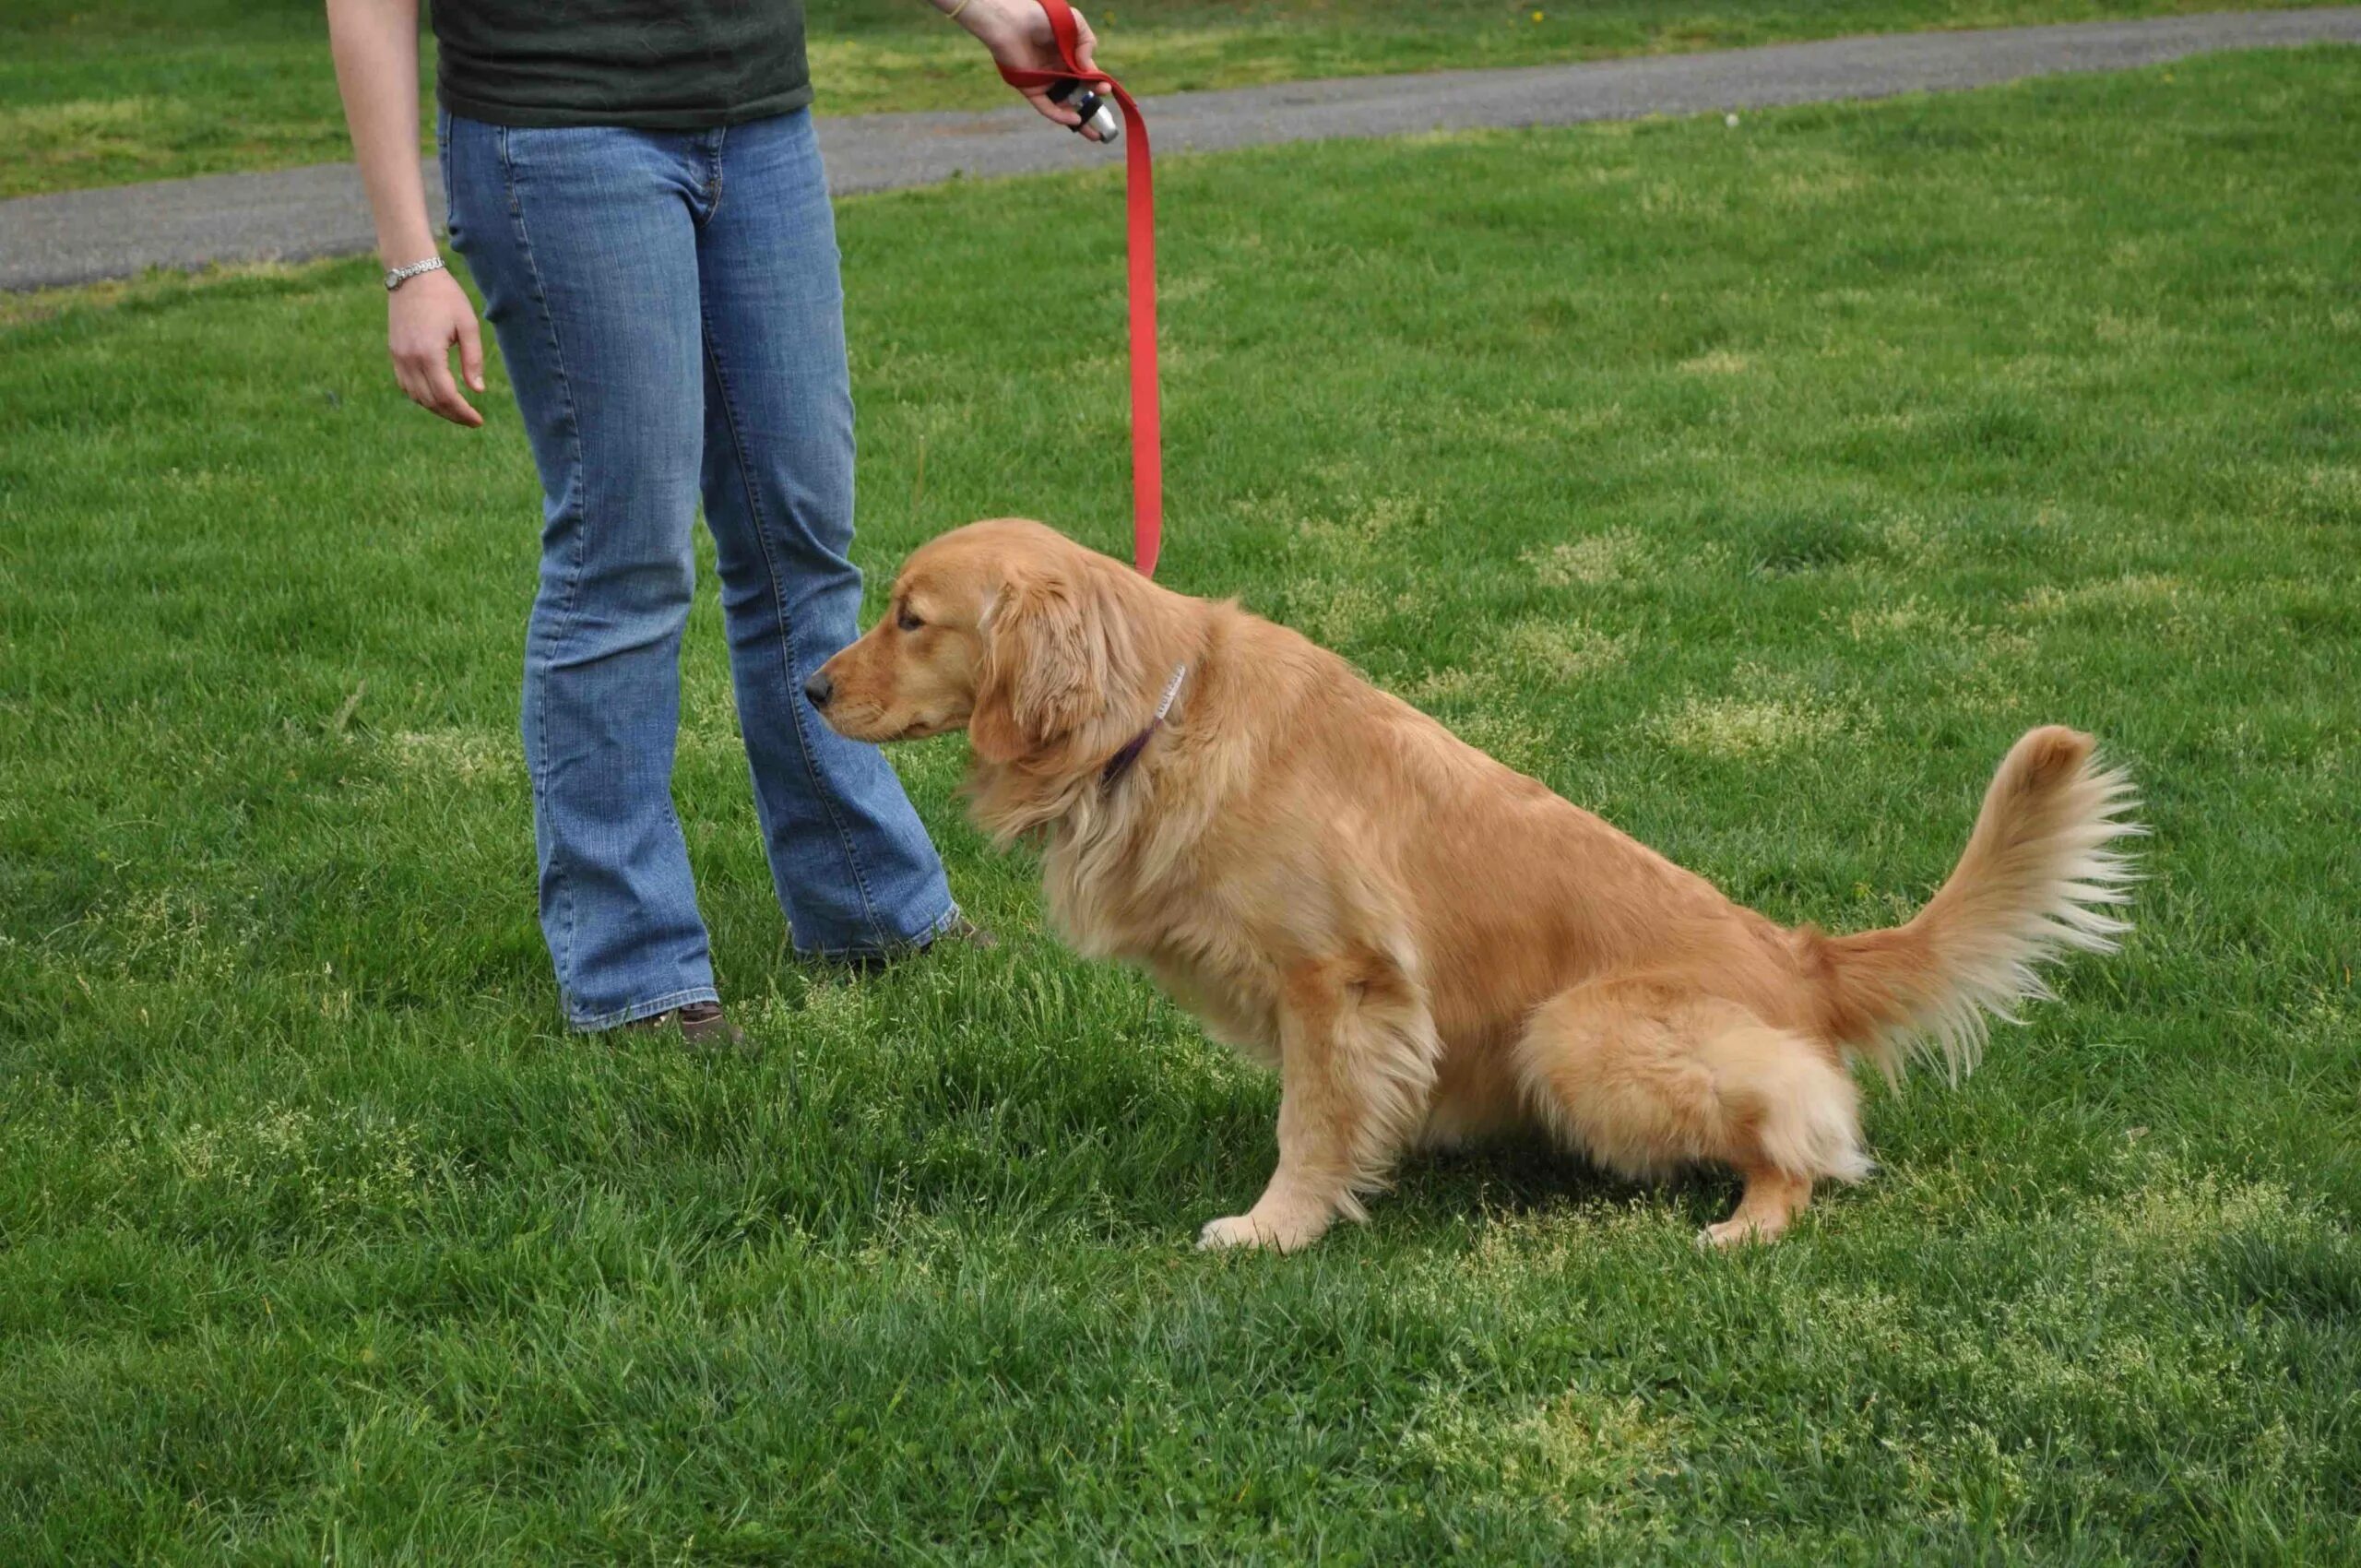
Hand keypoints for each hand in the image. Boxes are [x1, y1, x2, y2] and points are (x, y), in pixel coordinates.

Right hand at [387, 266, 484, 426]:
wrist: (412, 274)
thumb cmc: (445, 296)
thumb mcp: (468, 325)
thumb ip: (473, 360)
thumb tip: (478, 391)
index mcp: (428, 353)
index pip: (446, 396)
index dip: (463, 413)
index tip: (478, 421)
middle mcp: (409, 359)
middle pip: (431, 401)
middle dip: (453, 415)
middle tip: (472, 420)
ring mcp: (398, 357)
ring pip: (416, 396)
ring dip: (437, 408)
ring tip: (458, 411)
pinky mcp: (394, 352)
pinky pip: (405, 385)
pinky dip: (422, 397)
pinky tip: (437, 398)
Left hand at [952, 0, 1112, 140]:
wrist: (1010, 21)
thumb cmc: (1041, 17)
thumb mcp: (1074, 23)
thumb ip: (1087, 44)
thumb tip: (1089, 70)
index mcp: (1068, 55)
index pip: (1087, 75)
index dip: (1097, 84)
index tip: (1105, 89)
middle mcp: (1057, 69)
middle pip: (1077, 94)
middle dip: (1091, 109)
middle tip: (1103, 121)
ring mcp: (1044, 81)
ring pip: (1064, 104)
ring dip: (1079, 118)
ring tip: (1093, 130)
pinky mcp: (1030, 89)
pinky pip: (1047, 107)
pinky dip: (1060, 115)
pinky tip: (1075, 119)